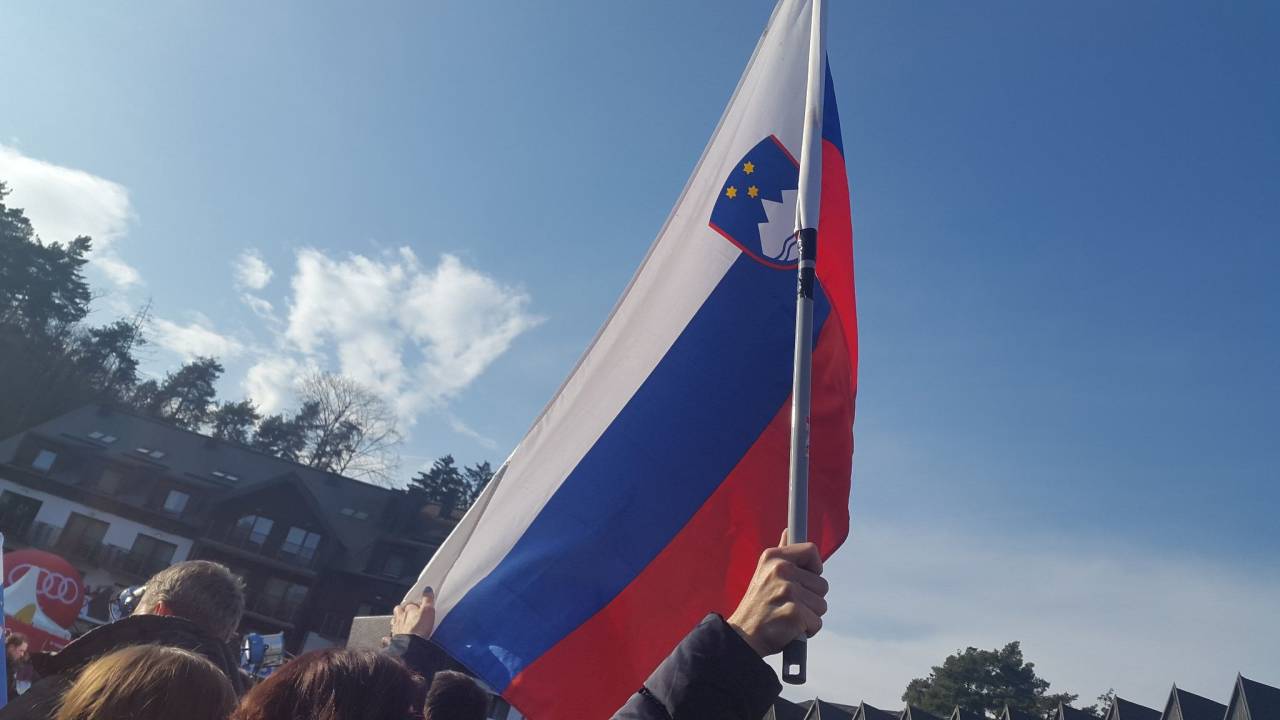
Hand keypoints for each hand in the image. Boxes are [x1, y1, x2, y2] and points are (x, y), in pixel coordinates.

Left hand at [391, 587, 435, 638]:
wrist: (410, 646)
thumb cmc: (418, 628)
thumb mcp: (428, 610)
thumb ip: (427, 599)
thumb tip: (427, 590)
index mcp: (407, 610)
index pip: (410, 604)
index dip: (415, 605)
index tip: (420, 606)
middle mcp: (399, 618)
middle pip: (399, 611)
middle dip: (403, 611)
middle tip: (411, 614)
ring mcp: (395, 629)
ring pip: (394, 622)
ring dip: (398, 622)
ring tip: (405, 625)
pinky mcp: (393, 640)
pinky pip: (389, 637)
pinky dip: (390, 637)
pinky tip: (393, 639)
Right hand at [726, 532, 827, 656]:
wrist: (742, 637)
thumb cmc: (758, 606)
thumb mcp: (765, 573)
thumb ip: (781, 553)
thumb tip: (788, 531)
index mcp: (774, 557)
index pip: (811, 551)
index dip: (814, 568)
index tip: (806, 579)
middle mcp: (781, 570)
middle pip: (822, 584)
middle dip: (811, 599)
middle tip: (789, 605)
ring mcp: (788, 591)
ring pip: (821, 605)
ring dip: (810, 616)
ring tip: (788, 617)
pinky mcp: (795, 613)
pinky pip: (817, 622)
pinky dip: (808, 631)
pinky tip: (790, 630)